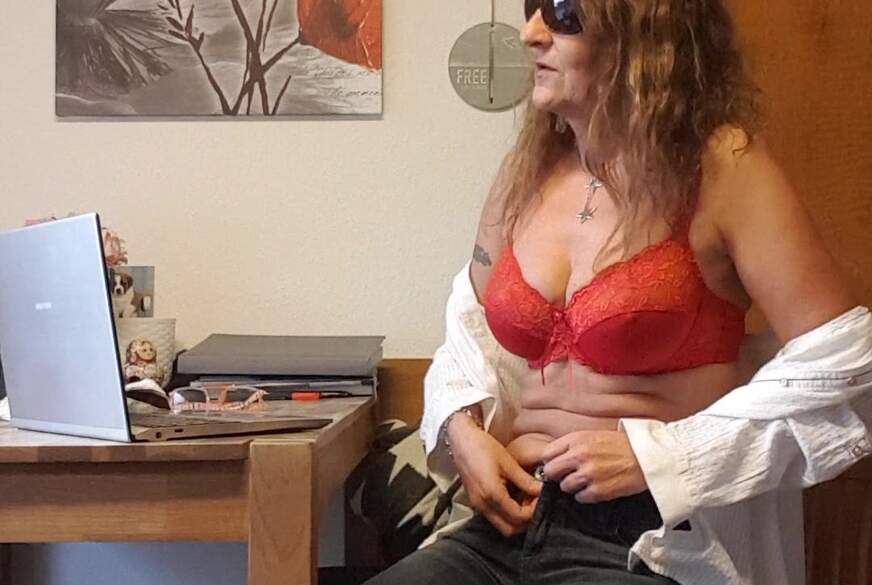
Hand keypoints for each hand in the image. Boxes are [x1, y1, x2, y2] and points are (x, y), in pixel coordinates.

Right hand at [448, 414, 541, 535]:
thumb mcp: (508, 463)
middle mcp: (482, 505)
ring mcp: (477, 505)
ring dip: (516, 518)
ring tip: (524, 498)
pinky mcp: (475, 502)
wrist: (461, 440)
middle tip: (534, 502)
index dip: (534, 510)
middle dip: (525, 520)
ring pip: (502, 525)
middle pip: (510, 530)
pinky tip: (513, 496)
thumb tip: (542, 491)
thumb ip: (526, 481)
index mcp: (492, 494)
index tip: (540, 497)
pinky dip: (506, 513)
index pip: (519, 517)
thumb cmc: (482, 447)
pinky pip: (494, 517)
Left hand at [541, 430, 646, 503]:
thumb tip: (553, 458)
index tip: (556, 465)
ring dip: (573, 486)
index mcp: (577, 439)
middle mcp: (580, 455)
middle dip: (557, 475)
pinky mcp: (599, 491)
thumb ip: (572, 445)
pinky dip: (586, 495)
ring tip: (587, 481)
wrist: (648, 457)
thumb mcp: (593, 435)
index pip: (547, 454)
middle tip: (567, 475)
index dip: (550, 461)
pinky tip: (596, 487)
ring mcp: (589, 474)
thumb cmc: (622, 445)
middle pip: (551, 472)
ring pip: (565, 487)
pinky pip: (580, 498)